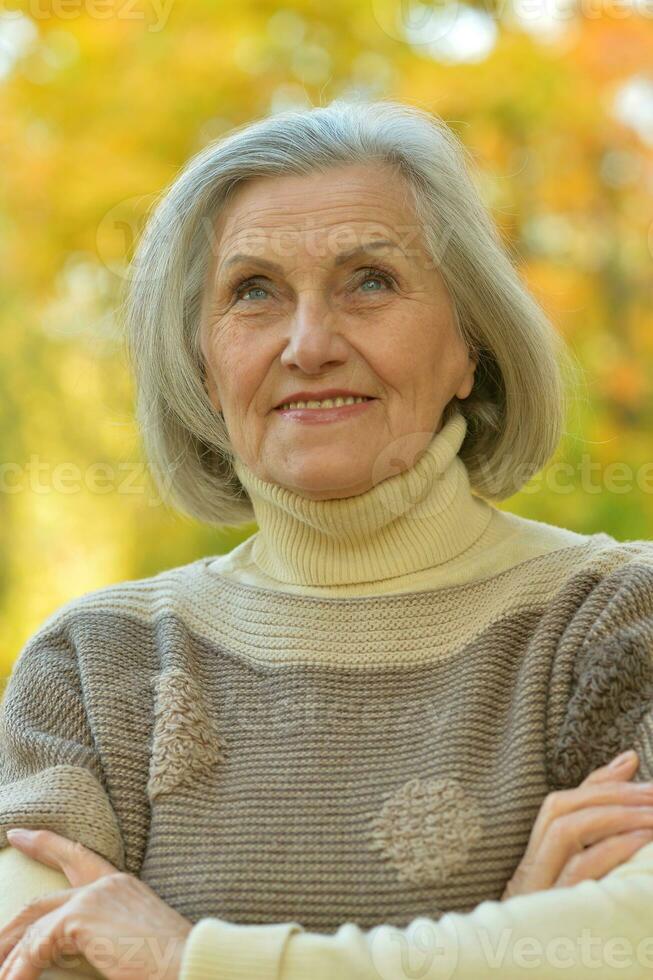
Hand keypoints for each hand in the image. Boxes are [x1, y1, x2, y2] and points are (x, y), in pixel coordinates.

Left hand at [0, 828, 192, 979]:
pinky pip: (37, 945)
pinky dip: (22, 969)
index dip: (45, 843)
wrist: (187, 963)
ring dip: (12, 958)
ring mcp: (93, 896)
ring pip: (34, 925)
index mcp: (120, 884)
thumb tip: (60, 952)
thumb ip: (97, 935)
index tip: (19, 834)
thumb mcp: (126, 942)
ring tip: (3, 978)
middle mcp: (106, 883)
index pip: (77, 856)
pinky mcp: (82, 916)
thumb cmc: (166, 962)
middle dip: (9, 926)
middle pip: (41, 898)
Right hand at [501, 749, 652, 899]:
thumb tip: (627, 761)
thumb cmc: (579, 936)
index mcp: (534, 867)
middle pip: (557, 811)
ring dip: (614, 814)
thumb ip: (601, 827)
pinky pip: (580, 869)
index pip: (557, 807)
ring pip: (564, 832)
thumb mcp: (587, 883)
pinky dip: (613, 847)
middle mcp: (529, 875)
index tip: (633, 764)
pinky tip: (642, 840)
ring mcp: (537, 894)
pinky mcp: (555, 914)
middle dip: (608, 793)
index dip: (595, 782)